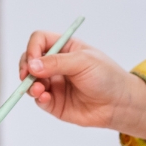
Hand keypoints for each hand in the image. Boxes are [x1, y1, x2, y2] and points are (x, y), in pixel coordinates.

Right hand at [19, 30, 145, 139]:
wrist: (120, 104)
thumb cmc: (107, 76)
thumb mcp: (83, 62)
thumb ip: (57, 62)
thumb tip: (32, 65)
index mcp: (65, 48)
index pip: (39, 41)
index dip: (33, 48)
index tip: (33, 60)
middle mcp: (56, 65)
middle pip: (30, 60)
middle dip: (25, 67)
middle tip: (27, 75)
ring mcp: (55, 84)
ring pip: (30, 81)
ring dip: (30, 85)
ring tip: (39, 90)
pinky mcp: (55, 102)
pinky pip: (39, 99)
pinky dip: (38, 98)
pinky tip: (45, 98)